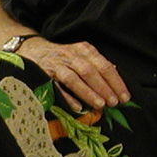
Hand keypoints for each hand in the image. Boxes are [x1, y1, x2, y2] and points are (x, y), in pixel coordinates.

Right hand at [15, 36, 129, 111]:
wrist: (31, 49)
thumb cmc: (62, 57)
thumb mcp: (81, 56)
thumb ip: (97, 66)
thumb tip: (116, 79)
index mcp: (85, 50)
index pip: (105, 66)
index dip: (116, 82)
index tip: (125, 96)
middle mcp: (72, 55)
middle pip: (91, 71)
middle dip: (105, 88)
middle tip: (115, 102)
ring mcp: (57, 64)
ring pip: (75, 78)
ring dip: (89, 92)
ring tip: (100, 105)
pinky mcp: (43, 74)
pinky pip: (56, 86)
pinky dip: (67, 97)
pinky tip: (77, 107)